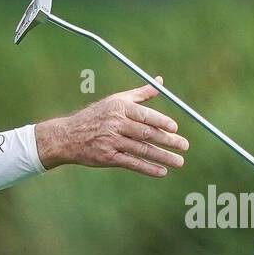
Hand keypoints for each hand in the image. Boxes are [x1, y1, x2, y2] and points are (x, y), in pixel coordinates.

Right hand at [35, 79, 188, 176]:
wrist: (68, 137)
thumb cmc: (96, 116)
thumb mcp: (115, 100)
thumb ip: (140, 93)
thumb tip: (160, 82)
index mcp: (119, 108)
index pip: (144, 115)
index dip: (161, 122)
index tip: (175, 128)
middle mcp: (115, 124)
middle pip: (146, 133)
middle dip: (168, 140)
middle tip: (185, 145)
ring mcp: (111, 142)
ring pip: (141, 150)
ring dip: (162, 157)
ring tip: (179, 162)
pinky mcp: (108, 158)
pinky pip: (132, 163)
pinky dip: (148, 168)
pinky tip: (162, 171)